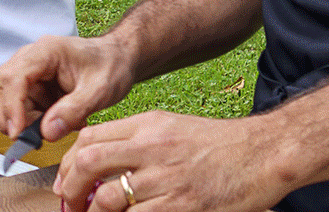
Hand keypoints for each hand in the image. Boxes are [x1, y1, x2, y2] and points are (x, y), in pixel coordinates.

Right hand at [0, 33, 136, 146]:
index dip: (11, 108)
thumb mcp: (100, 89)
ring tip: (53, 126)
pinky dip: (30, 122)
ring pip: (1, 101)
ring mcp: (26, 73)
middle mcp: (28, 60)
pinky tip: (55, 121)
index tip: (18, 133)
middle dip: (6, 116)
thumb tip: (46, 132)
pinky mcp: (30, 87)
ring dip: (21, 121)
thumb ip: (74, 109)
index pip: (12, 78)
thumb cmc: (110, 65)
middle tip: (30, 136)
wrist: (117, 59)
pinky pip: (17, 108)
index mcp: (44, 52)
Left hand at [53, 112, 288, 211]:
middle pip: (88, 163)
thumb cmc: (218, 145)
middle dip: (71, 188)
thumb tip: (99, 163)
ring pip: (108, 199)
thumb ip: (136, 141)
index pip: (89, 138)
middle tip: (71, 205)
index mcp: (148, 125)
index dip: (68, 163)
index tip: (66, 182)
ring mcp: (166, 178)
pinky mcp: (182, 205)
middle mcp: (152, 147)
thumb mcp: (172, 128)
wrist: (262, 154)